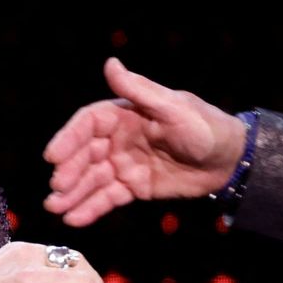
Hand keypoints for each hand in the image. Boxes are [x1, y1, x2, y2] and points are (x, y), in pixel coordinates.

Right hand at [42, 57, 249, 226]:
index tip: (52, 156)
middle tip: (57, 188)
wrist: (230, 160)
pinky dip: (91, 208)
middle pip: (86, 154)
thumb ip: (140, 90)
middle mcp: (120, 138)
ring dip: (73, 193)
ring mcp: (125, 164)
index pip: (89, 124)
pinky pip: (109, 197)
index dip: (69, 138)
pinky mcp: (135, 187)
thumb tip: (110, 63)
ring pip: (93, 179)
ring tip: (55, 209)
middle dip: (69, 171)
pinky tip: (74, 219)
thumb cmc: (205, 126)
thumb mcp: (174, 107)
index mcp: (125, 113)